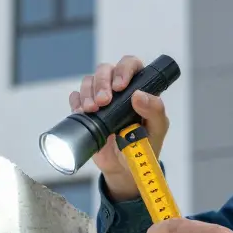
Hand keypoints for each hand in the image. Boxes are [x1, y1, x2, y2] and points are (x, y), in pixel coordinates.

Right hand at [67, 56, 169, 200]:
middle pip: (105, 69)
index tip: (119, 86)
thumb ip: (155, 111)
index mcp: (139, 87)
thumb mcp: (157, 130)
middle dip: (102, 82)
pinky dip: (76, 102)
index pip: (131, 64)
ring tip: (92, 110)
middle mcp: (118, 89)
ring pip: (89, 80)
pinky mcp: (87, 110)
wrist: (125, 169)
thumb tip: (139, 95)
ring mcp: (101, 98)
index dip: (124, 69)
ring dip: (88, 92)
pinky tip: (81, 112)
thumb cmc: (145, 146)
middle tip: (103, 102)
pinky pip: (76, 96)